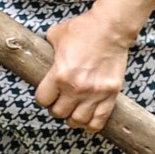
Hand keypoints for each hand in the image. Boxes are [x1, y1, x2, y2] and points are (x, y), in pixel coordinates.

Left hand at [36, 12, 131, 132]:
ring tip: (72, 113)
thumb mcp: (55, 36)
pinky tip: (87, 121)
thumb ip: (48, 51)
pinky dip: (92, 125)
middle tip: (59, 103)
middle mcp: (76, 88)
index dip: (43, 98)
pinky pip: (100, 119)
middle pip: (59, 113)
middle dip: (56, 109)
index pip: (43, 100)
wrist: (110, 28)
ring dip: (72, 119)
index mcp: (59, 75)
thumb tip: (44, 55)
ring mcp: (95, 93)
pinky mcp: (111, 94)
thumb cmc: (82, 29)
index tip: (46, 95)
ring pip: (79, 120)